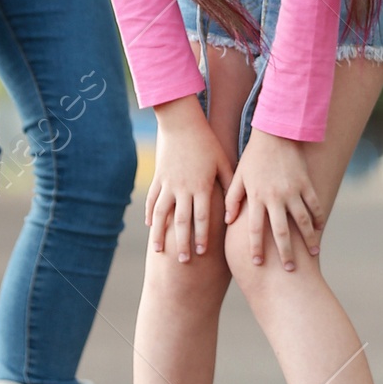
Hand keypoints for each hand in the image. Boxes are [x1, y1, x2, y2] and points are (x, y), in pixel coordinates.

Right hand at [147, 97, 231, 262]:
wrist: (180, 122)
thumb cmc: (207, 142)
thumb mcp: (223, 162)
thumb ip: (229, 187)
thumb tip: (233, 212)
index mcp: (200, 185)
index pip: (202, 217)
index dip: (201, 236)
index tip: (202, 253)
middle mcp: (182, 187)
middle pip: (181, 220)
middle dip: (182, 242)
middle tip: (183, 261)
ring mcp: (167, 183)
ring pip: (161, 214)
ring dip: (160, 234)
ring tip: (159, 251)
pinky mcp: (158, 177)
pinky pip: (152, 199)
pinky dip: (150, 214)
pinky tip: (149, 226)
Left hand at [224, 130, 324, 270]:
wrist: (275, 132)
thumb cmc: (253, 156)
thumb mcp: (238, 176)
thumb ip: (232, 199)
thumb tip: (227, 222)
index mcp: (256, 196)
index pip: (255, 228)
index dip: (256, 247)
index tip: (257, 264)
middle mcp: (275, 196)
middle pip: (280, 231)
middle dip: (285, 253)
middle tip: (290, 270)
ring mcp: (293, 190)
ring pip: (302, 221)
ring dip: (308, 240)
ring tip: (312, 254)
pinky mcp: (306, 183)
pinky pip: (315, 205)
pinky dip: (318, 219)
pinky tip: (319, 231)